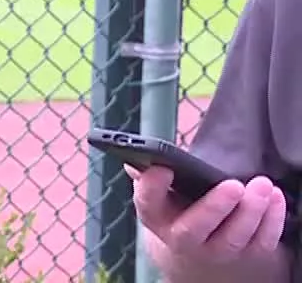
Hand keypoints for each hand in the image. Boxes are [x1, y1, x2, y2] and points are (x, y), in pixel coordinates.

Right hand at [131, 165, 287, 279]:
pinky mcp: (244, 255)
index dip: (153, 186)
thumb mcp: (159, 192)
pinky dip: (271, 220)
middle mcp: (181, 238)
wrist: (195, 249)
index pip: (147, 202)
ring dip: (250, 212)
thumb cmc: (177, 209)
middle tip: (233, 185)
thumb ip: (150, 173)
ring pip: (232, 238)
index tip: (164, 168)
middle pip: (194, 229)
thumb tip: (138, 157)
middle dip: (214, 207)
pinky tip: (274, 197)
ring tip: (261, 186)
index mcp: (155, 215)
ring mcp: (213, 250)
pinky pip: (261, 242)